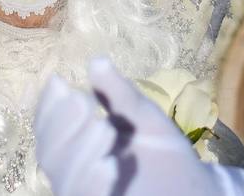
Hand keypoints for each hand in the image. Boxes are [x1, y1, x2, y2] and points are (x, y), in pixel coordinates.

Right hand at [35, 57, 243, 195]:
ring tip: (103, 127)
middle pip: (51, 155)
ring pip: (66, 181)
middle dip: (63, 126)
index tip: (59, 81)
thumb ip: (119, 96)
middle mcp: (75, 175)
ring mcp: (88, 192)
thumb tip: (97, 61)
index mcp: (78, 149)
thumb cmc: (165, 154)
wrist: (194, 189)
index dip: (49, 106)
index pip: (50, 130)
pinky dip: (93, 185)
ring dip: (79, 152)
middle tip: (82, 101)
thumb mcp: (143, 118)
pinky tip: (109, 165)